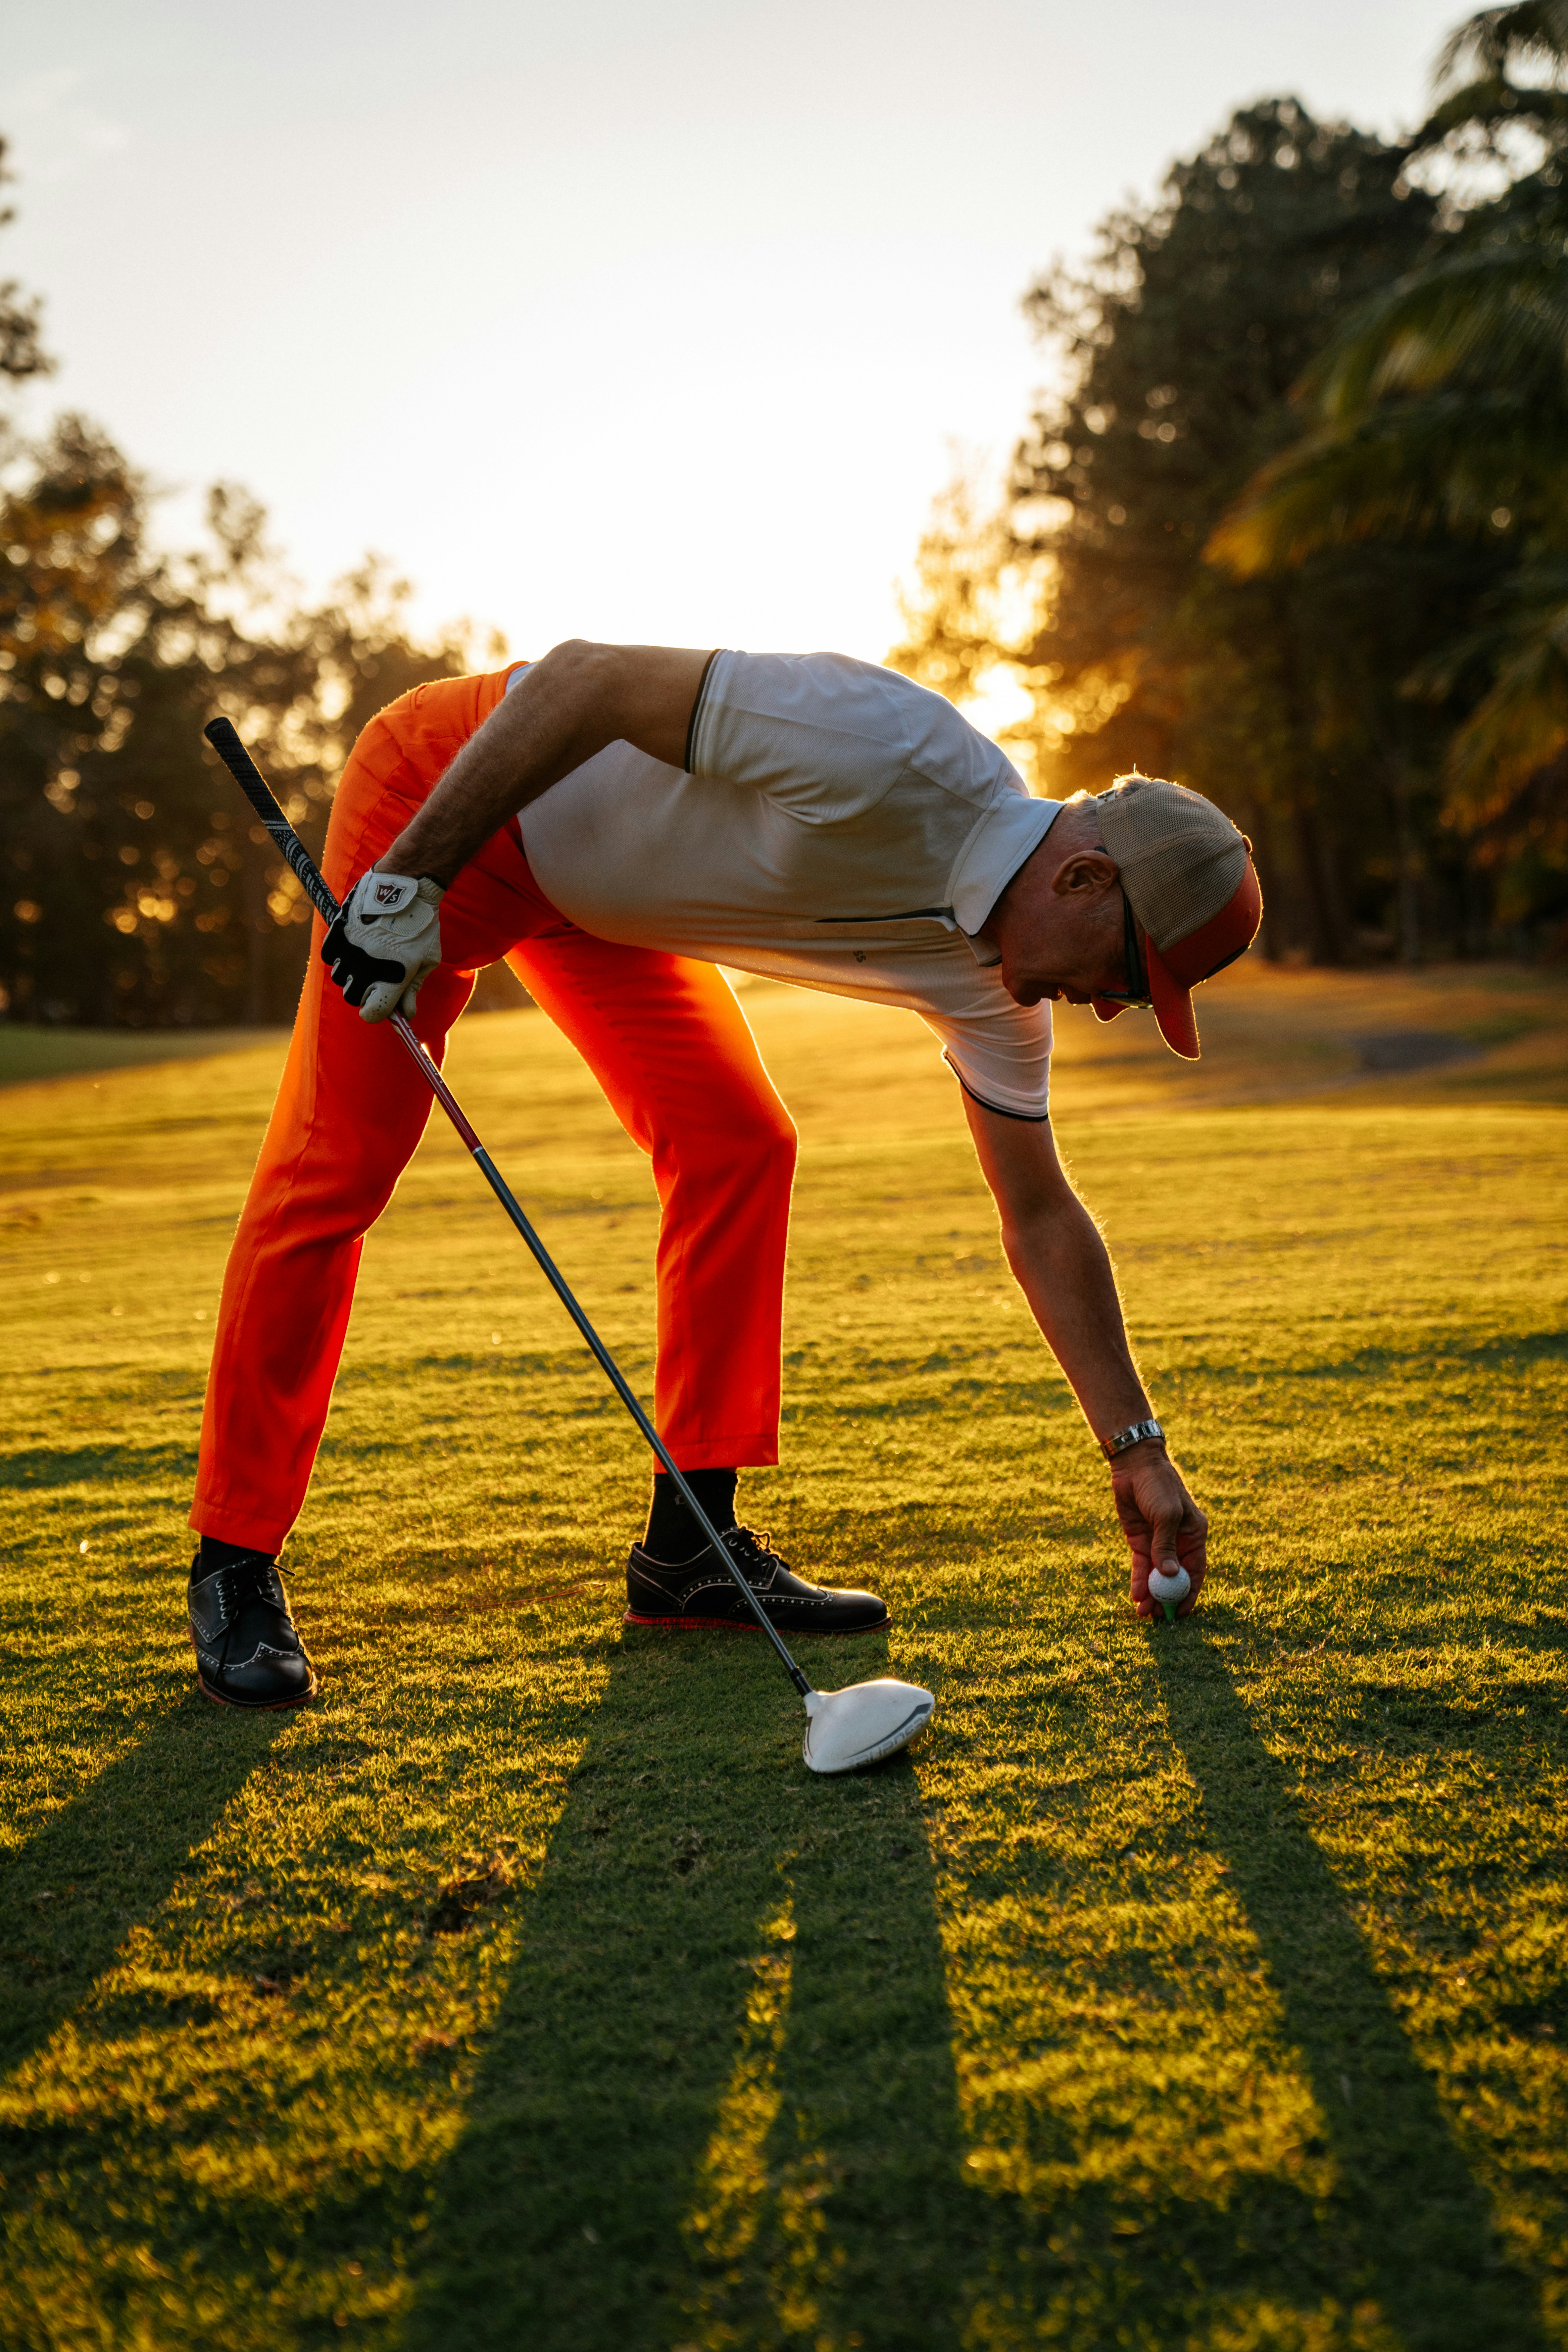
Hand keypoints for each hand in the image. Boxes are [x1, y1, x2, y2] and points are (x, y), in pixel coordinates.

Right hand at [321, 869, 443, 1022]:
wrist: (405, 885)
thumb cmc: (421, 924)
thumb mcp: (427, 959)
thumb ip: (413, 988)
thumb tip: (406, 1014)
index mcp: (391, 979)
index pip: (372, 1014)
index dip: (378, 1012)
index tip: (384, 1003)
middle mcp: (366, 970)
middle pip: (354, 998)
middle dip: (365, 992)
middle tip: (378, 976)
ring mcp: (349, 952)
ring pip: (341, 978)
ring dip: (352, 973)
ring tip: (369, 955)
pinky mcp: (337, 934)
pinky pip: (329, 957)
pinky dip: (339, 955)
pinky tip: (355, 944)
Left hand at [1109, 1442, 1207, 1618]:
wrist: (1134, 1466)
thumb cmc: (1158, 1485)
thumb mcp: (1167, 1514)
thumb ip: (1166, 1545)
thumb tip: (1170, 1575)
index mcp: (1194, 1535)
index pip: (1195, 1571)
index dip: (1190, 1593)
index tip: (1182, 1613)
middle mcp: (1178, 1542)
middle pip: (1175, 1577)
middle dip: (1168, 1598)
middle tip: (1159, 1617)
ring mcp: (1158, 1542)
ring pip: (1157, 1575)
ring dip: (1152, 1593)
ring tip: (1144, 1613)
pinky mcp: (1140, 1540)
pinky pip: (1141, 1565)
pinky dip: (1139, 1580)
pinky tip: (1136, 1595)